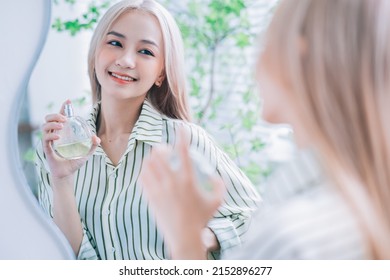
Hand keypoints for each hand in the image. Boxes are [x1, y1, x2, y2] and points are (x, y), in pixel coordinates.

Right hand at [41, 100, 99, 180]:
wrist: (68, 174)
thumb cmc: (74, 162)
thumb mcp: (87, 152)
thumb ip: (92, 145)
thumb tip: (96, 138)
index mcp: (62, 133)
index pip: (60, 117)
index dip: (63, 108)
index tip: (68, 101)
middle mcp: (54, 135)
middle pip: (48, 119)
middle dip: (55, 115)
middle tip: (64, 118)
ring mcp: (49, 142)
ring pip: (44, 127)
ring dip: (52, 123)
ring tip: (62, 126)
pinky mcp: (47, 149)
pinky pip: (45, 139)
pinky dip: (51, 136)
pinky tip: (58, 137)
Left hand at [139, 129, 224, 258]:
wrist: (184, 237)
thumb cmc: (202, 219)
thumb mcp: (217, 202)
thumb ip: (220, 186)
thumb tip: (215, 175)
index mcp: (188, 180)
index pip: (184, 152)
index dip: (182, 137)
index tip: (181, 128)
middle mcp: (171, 182)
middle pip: (160, 154)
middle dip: (161, 147)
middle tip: (164, 149)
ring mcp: (159, 189)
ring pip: (148, 164)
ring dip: (152, 158)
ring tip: (156, 160)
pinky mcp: (150, 197)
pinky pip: (142, 177)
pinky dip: (145, 171)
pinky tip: (149, 172)